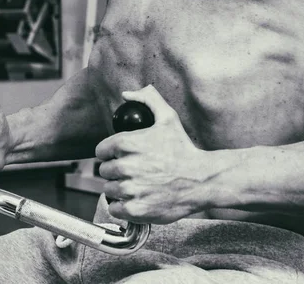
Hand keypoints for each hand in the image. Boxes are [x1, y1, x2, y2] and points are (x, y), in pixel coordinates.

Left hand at [96, 85, 209, 223]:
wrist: (201, 180)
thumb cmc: (184, 150)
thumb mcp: (169, 118)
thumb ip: (149, 100)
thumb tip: (127, 94)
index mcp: (128, 143)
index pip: (101, 150)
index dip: (110, 153)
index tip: (121, 156)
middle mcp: (126, 166)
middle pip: (104, 171)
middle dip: (116, 170)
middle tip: (133, 171)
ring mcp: (130, 189)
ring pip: (108, 189)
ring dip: (119, 188)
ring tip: (136, 185)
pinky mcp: (135, 209)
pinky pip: (114, 208)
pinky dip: (122, 206)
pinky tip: (136, 199)